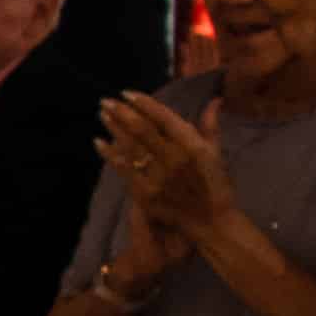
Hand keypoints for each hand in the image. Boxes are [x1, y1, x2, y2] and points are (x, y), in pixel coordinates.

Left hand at [98, 92, 235, 248]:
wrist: (211, 222)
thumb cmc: (215, 186)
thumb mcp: (217, 154)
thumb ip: (210, 126)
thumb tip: (214, 100)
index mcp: (193, 145)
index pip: (164, 118)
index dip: (144, 104)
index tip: (127, 93)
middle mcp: (174, 158)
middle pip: (142, 129)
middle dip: (122, 112)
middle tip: (106, 101)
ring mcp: (158, 176)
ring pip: (131, 146)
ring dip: (113, 128)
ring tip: (103, 114)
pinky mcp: (145, 193)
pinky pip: (123, 169)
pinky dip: (109, 154)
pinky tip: (98, 142)